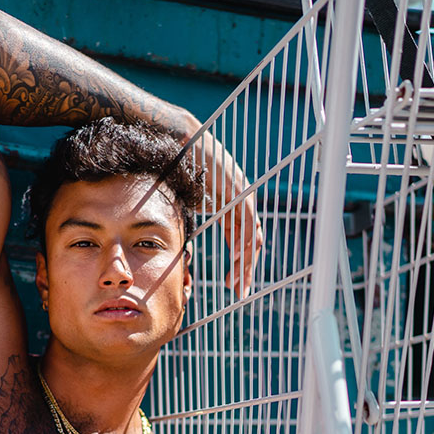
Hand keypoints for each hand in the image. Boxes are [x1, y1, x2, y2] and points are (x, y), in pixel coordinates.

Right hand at [195, 129, 262, 294]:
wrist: (182, 142)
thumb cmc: (181, 170)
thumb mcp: (190, 205)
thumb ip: (197, 222)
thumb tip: (184, 245)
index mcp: (233, 208)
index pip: (241, 240)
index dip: (239, 263)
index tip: (232, 283)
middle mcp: (243, 203)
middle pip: (251, 242)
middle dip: (246, 269)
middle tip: (240, 291)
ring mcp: (244, 197)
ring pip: (252, 236)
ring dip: (246, 262)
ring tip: (238, 282)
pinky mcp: (241, 192)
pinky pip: (247, 224)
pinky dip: (244, 243)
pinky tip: (239, 260)